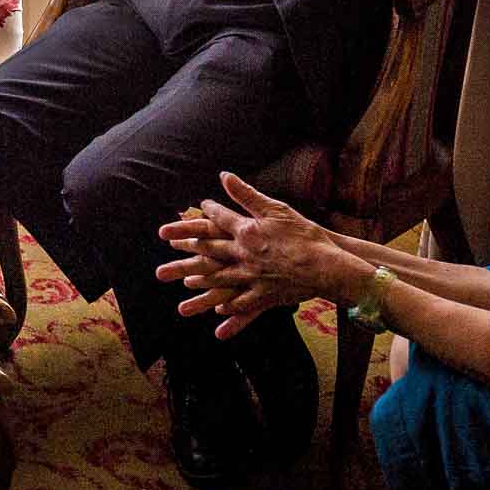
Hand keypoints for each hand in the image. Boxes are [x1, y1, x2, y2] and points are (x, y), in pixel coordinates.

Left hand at [155, 172, 352, 338]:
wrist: (330, 265)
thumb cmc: (306, 235)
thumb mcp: (276, 209)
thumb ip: (247, 195)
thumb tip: (224, 175)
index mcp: (246, 232)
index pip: (216, 221)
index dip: (201, 215)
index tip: (187, 213)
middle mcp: (244, 255)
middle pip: (207, 255)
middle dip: (183, 260)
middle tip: (160, 269)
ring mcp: (253, 277)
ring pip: (220, 282)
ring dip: (199, 287)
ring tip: (182, 289)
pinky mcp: (266, 295)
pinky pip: (244, 305)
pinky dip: (232, 311)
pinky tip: (219, 313)